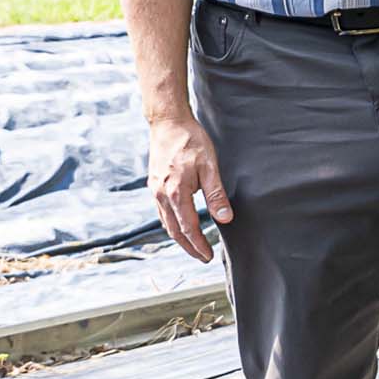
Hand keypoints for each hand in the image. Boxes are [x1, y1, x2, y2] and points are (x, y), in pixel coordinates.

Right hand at [148, 116, 232, 262]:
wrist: (168, 122)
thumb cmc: (190, 141)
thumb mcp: (209, 166)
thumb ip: (216, 195)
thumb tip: (224, 219)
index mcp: (175, 193)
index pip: (188, 228)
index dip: (198, 245)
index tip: (208, 256)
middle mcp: (161, 195)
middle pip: (174, 231)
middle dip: (188, 247)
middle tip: (202, 257)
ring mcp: (155, 190)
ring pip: (166, 223)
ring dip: (179, 238)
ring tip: (192, 246)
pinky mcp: (154, 184)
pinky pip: (161, 212)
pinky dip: (171, 224)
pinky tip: (179, 225)